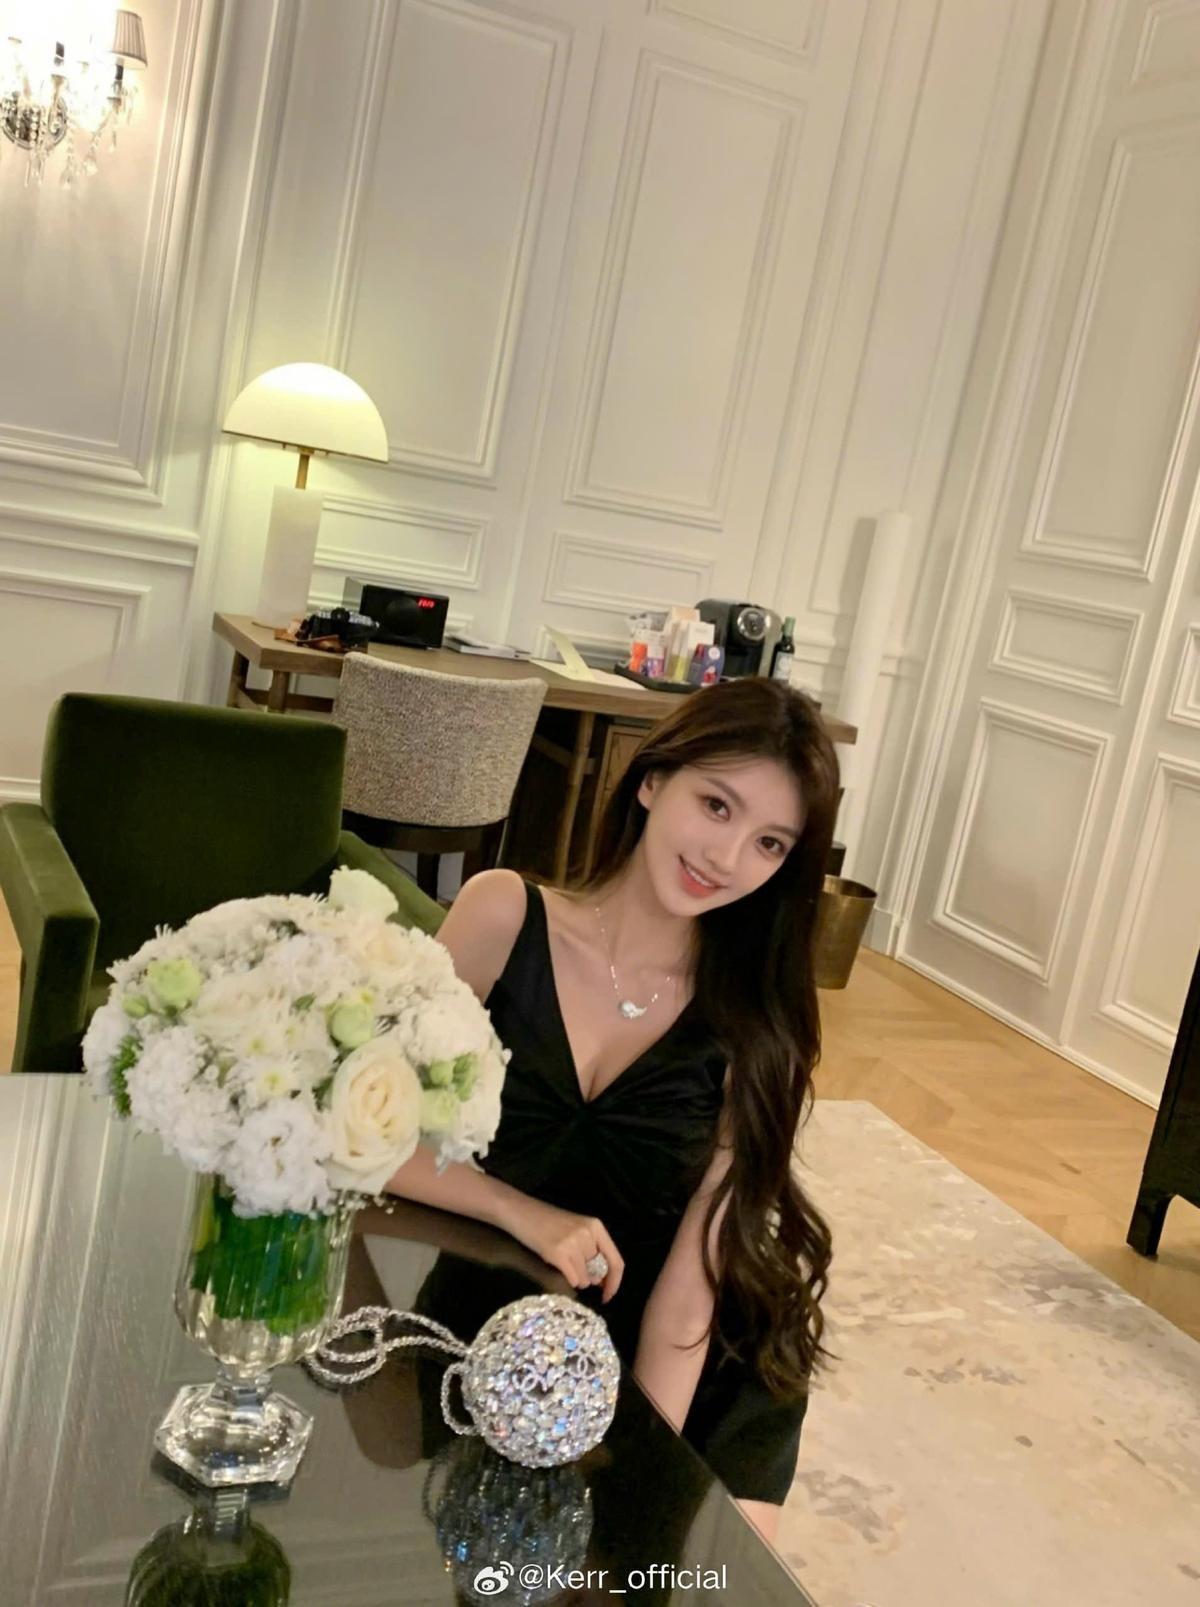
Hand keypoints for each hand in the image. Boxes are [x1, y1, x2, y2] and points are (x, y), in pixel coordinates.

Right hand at [499, 1195, 623, 1302]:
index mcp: (596, 1227)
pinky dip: (568, 1280)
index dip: (614, 1282)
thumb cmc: (548, 1222)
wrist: (521, 1212)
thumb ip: (592, 1249)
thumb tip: (602, 1280)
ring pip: (585, 1279)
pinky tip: (558, 1267)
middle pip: (599, 1272)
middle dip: (590, 1278)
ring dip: (577, 1279)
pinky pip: (572, 1279)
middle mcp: (588, 1234)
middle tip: (576, 1271)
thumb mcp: (576, 1229)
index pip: (616, 1261)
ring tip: (564, 1265)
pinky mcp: (558, 1253)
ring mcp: (573, 1243)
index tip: (608, 1295)